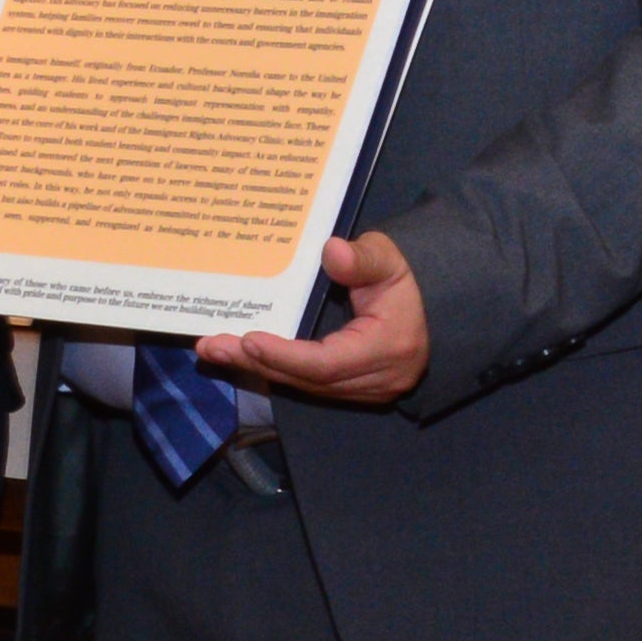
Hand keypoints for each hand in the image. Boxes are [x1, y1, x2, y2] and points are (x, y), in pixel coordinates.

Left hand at [200, 230, 429, 407]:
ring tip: (213, 349)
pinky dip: (272, 368)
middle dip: (256, 362)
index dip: (285, 355)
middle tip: (210, 346)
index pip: (328, 362)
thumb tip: (332, 250)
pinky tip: (239, 355)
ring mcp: (363, 389)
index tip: (248, 338)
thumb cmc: (405, 279)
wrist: (430, 306)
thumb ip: (362, 258)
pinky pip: (306, 382)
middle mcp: (375, 379)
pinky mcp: (350, 388)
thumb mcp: (388, 259)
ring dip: (256, 367)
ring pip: (303, 385)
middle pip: (307, 379)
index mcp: (387, 348)